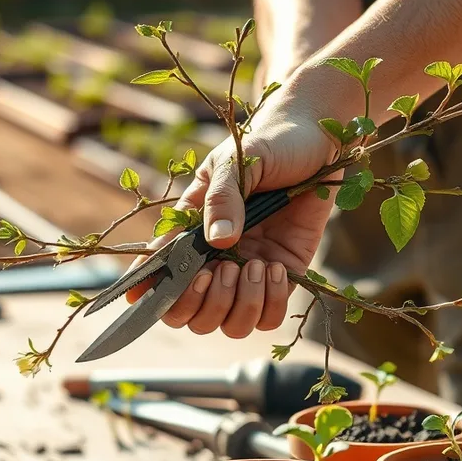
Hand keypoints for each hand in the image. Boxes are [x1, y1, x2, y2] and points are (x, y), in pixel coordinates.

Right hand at [126, 92, 339, 338]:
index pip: (159, 275)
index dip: (148, 294)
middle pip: (192, 316)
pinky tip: (277, 268)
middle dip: (202, 303)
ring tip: (256, 265)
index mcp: (192, 231)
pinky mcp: (284, 275)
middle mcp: (217, 259)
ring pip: (231, 323)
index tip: (144, 297)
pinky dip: (271, 302)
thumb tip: (218, 243)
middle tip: (220, 271)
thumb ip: (222, 199)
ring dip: (240, 303)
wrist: (317, 137)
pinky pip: (269, 316)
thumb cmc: (269, 143)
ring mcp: (249, 271)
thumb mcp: (238, 162)